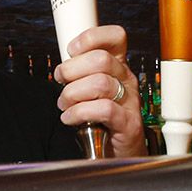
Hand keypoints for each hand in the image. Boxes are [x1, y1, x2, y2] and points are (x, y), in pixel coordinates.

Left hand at [54, 25, 146, 157]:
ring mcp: (130, 101)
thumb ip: (80, 73)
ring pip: (100, 83)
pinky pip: (103, 109)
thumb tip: (61, 66)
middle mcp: (126, 80)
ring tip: (64, 104)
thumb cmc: (102, 119)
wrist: (119, 153)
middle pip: (101, 59)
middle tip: (61, 81)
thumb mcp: (91, 89)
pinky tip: (70, 118)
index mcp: (118, 66)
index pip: (116, 37)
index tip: (72, 50)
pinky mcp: (128, 123)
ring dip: (72, 94)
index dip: (91, 37)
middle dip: (72, 69)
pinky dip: (79, 112)